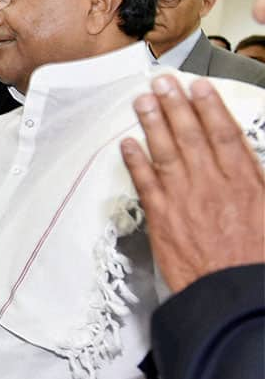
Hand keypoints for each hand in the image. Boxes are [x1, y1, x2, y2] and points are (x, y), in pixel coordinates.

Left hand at [120, 74, 264, 293]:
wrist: (233, 295)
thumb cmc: (256, 260)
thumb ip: (257, 184)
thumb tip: (247, 163)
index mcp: (245, 183)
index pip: (224, 134)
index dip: (209, 108)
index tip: (197, 87)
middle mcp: (212, 185)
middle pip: (190, 136)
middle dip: (175, 106)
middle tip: (161, 83)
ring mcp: (184, 200)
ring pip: (165, 152)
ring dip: (152, 124)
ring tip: (142, 102)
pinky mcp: (162, 219)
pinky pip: (145, 183)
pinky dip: (135, 161)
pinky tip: (127, 144)